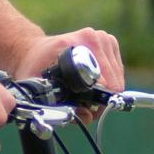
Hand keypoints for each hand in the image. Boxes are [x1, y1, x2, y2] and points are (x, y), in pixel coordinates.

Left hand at [11, 27, 125, 97]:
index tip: (84, 108)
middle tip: (83, 103)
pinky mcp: (110, 42)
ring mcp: (105, 38)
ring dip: (105, 92)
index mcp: (79, 44)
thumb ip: (63, 107)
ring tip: (85, 92)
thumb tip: (88, 116)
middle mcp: (95, 38)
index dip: (96, 102)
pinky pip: (118, 72)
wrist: (35, 49)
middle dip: (101, 99)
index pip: (103, 81)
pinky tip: (91, 81)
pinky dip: (108, 82)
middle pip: (113, 83)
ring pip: (118, 79)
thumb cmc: (36, 69)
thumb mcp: (41, 89)